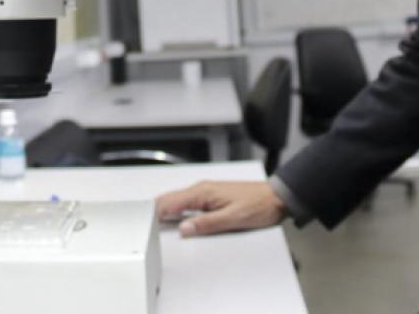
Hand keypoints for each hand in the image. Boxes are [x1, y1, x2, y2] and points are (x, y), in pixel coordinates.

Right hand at [155, 180, 286, 236]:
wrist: (275, 198)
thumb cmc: (258, 206)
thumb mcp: (233, 219)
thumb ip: (207, 224)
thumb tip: (184, 229)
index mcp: (204, 192)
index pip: (172, 202)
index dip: (156, 212)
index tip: (144, 222)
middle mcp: (203, 189)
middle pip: (171, 199)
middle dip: (156, 210)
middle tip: (143, 225)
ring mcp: (207, 193)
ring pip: (178, 201)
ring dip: (166, 210)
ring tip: (152, 223)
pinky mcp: (212, 198)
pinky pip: (188, 203)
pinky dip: (177, 210)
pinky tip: (174, 218)